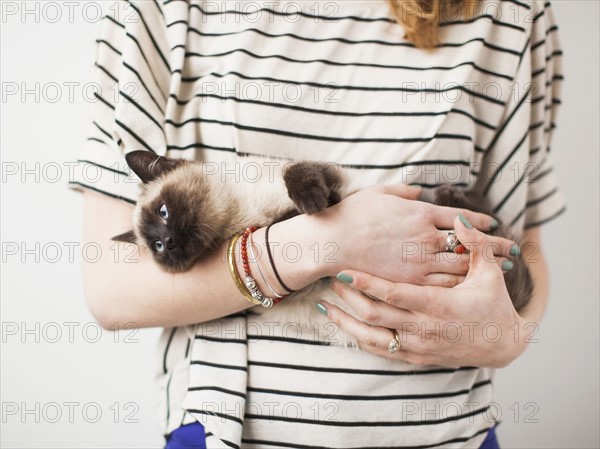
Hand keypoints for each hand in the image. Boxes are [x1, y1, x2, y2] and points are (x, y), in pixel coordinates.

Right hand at [314, 183, 515, 286]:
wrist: (333, 241)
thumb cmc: (353, 215)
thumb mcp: (380, 193)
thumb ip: (404, 193)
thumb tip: (419, 193)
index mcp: (421, 213)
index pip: (460, 217)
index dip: (480, 220)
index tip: (495, 224)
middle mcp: (426, 237)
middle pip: (470, 243)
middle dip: (495, 246)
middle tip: (514, 250)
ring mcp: (419, 261)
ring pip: (461, 265)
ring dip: (485, 266)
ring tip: (504, 269)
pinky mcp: (410, 282)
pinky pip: (443, 284)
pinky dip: (462, 284)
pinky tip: (474, 286)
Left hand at [320, 213, 528, 367]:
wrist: (503, 346)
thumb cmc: (494, 305)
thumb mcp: (489, 275)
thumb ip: (475, 246)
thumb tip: (461, 218)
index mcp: (439, 306)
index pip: (394, 293)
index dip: (366, 282)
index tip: (344, 269)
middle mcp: (424, 329)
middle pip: (375, 315)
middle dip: (349, 296)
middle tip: (331, 278)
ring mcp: (418, 347)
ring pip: (371, 337)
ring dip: (346, 321)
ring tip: (325, 304)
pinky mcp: (416, 358)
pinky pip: (380, 350)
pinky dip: (359, 338)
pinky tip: (345, 325)